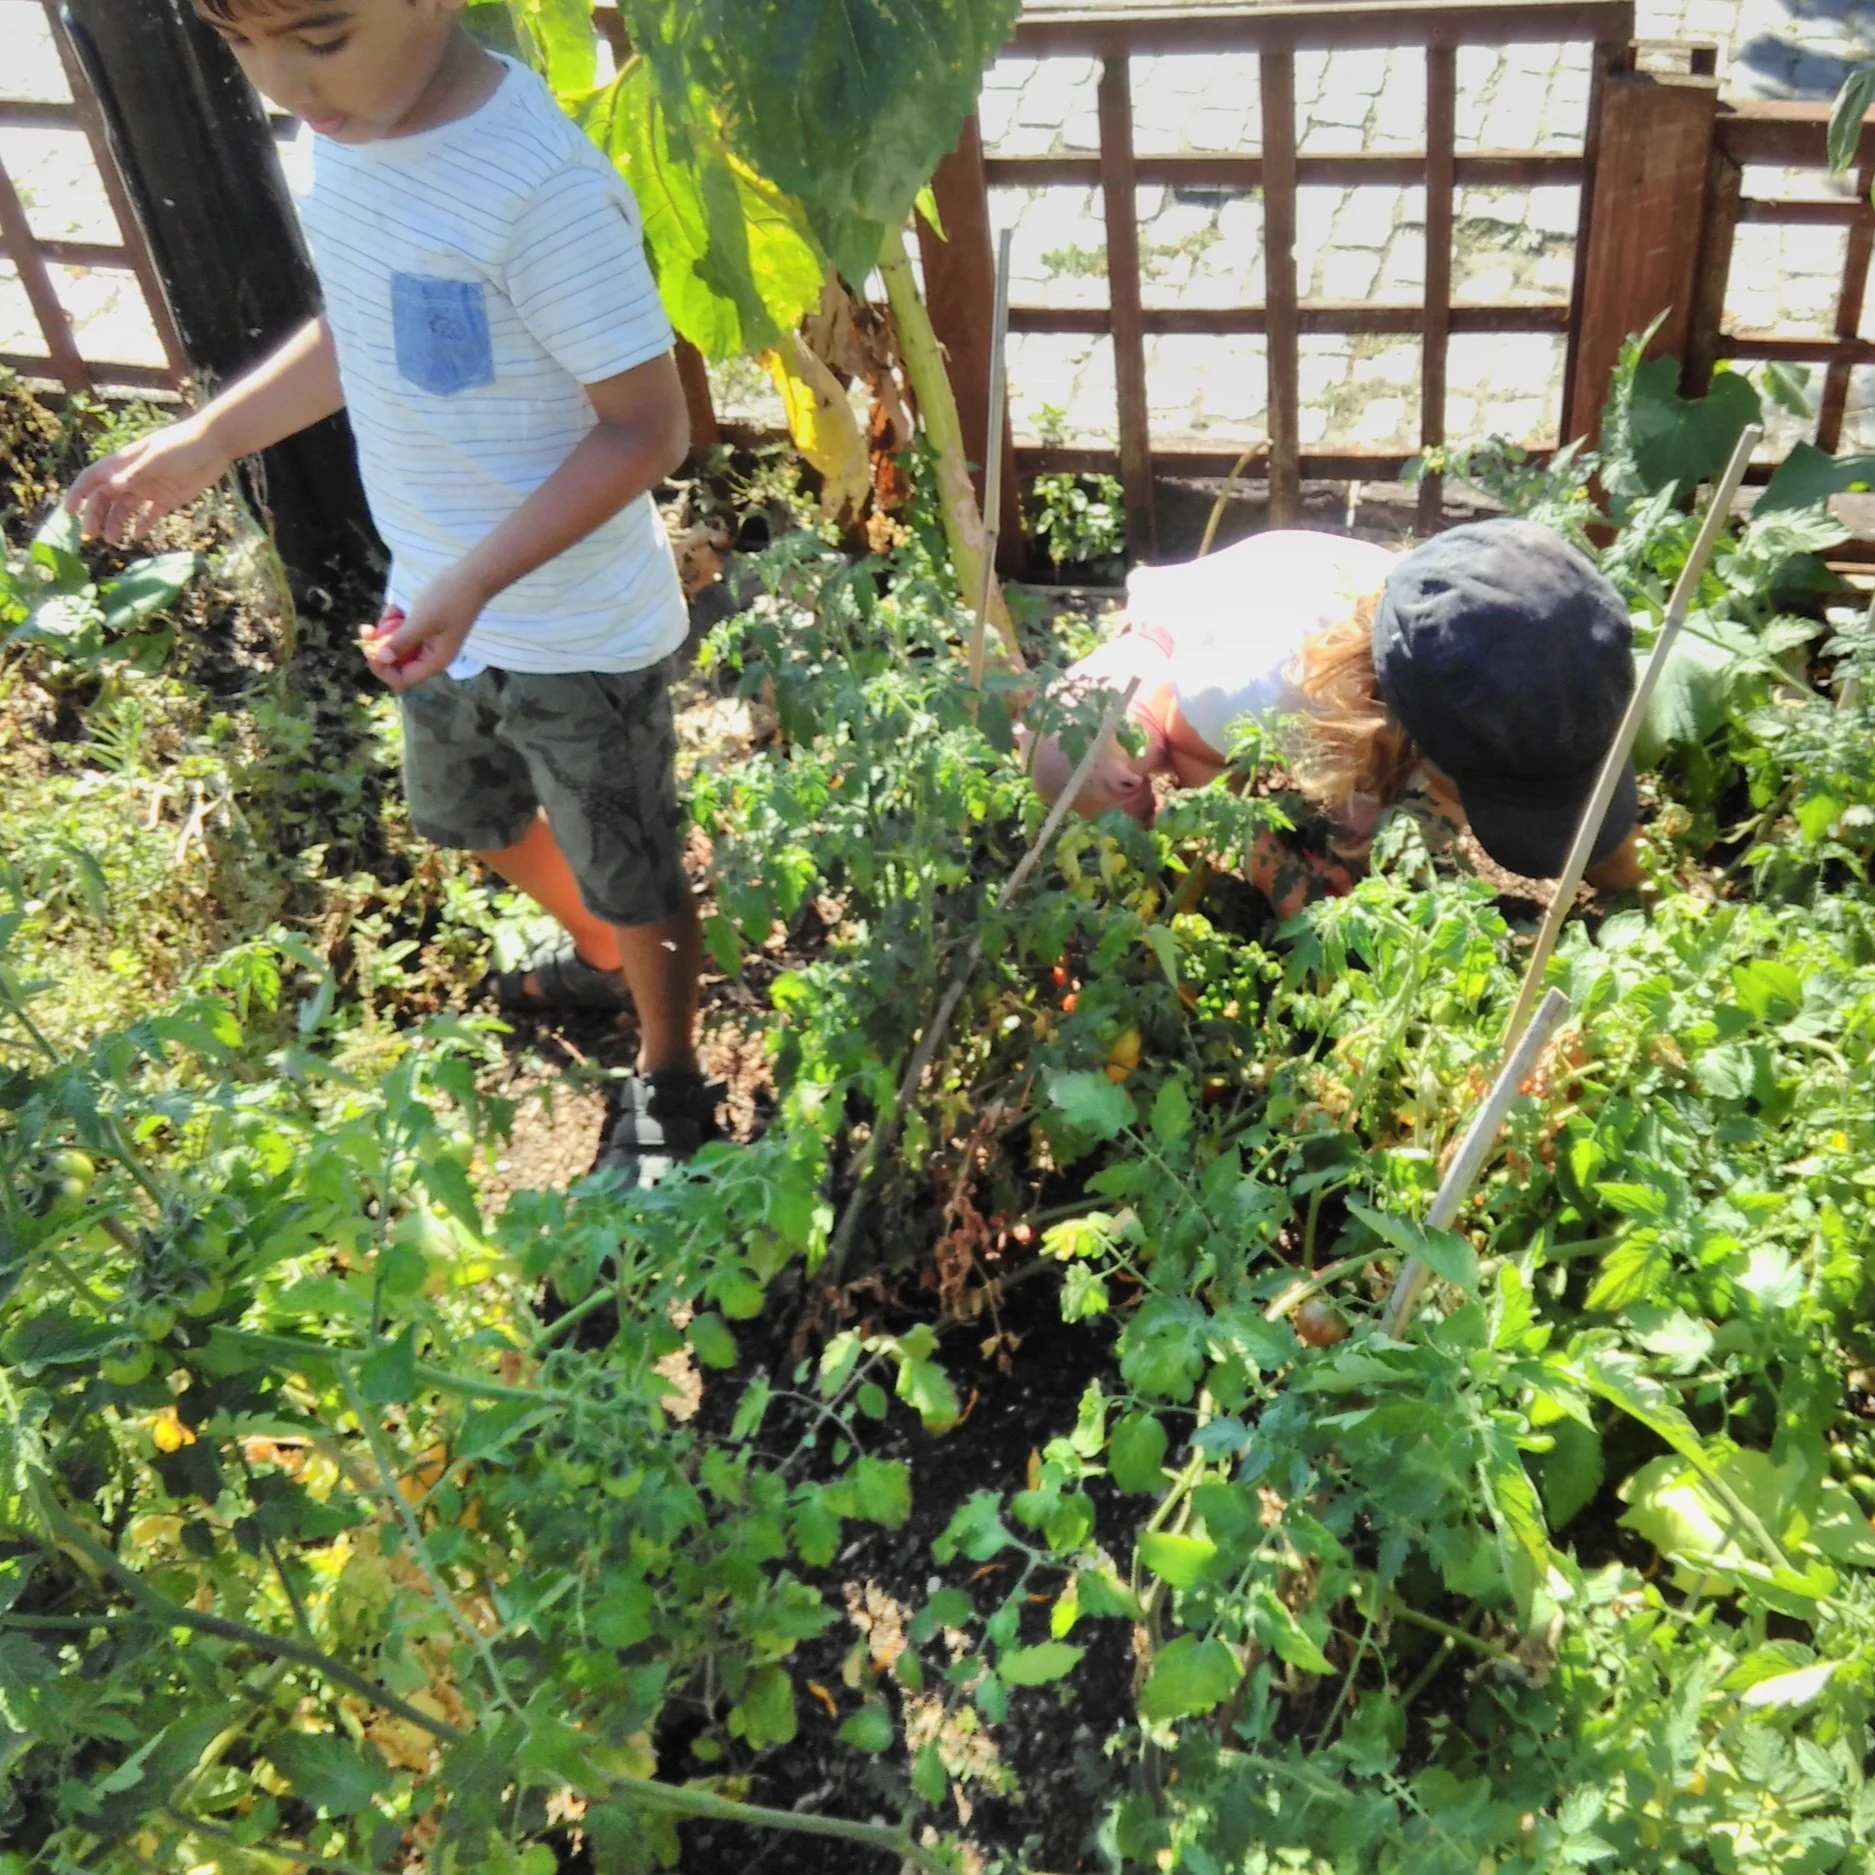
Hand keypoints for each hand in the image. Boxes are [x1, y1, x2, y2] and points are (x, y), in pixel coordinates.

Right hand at [65, 415, 228, 545]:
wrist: (213, 446)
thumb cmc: (182, 445)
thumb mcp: (158, 458)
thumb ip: (136, 473)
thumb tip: (112, 487)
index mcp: (123, 464)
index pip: (92, 479)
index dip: (78, 494)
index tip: (69, 512)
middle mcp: (132, 478)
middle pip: (105, 499)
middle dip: (95, 516)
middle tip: (92, 536)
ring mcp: (149, 489)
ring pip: (125, 510)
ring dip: (116, 524)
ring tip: (113, 541)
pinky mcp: (167, 499)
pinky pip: (150, 516)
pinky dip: (142, 526)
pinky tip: (137, 536)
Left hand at [363, 566, 486, 690]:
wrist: (472, 577)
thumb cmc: (449, 600)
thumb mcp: (422, 621)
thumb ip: (401, 642)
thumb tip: (380, 658)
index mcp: (435, 661)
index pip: (402, 679)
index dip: (382, 668)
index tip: (368, 648)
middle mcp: (431, 656)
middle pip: (398, 664)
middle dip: (380, 648)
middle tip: (366, 629)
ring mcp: (429, 642)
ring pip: (398, 646)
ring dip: (386, 632)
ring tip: (387, 613)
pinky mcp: (426, 628)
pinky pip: (404, 631)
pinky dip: (395, 621)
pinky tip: (395, 607)